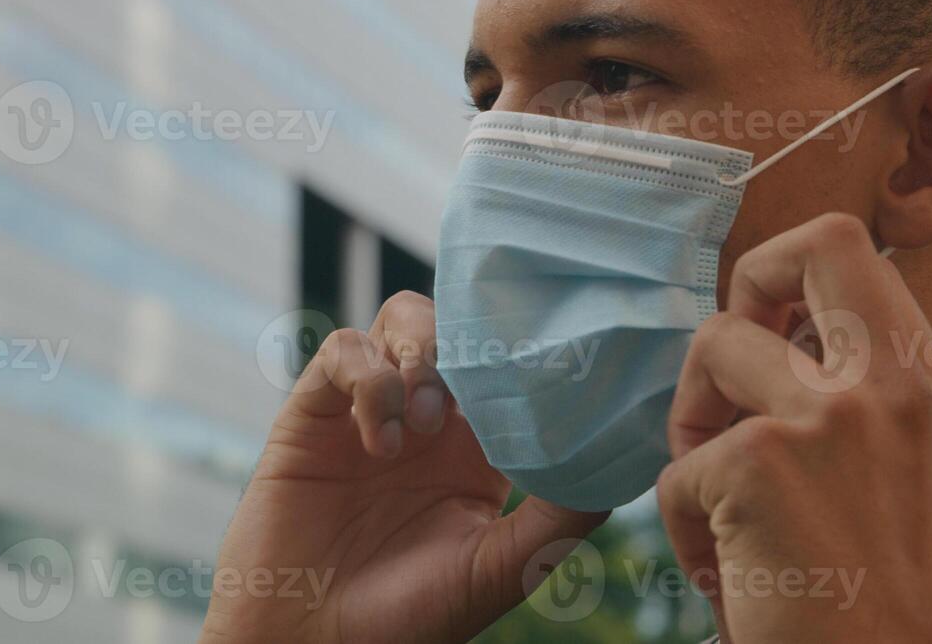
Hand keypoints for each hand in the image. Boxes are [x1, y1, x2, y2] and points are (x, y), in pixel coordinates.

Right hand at [200, 291, 606, 643]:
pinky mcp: (314, 410)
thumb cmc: (411, 616)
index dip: (525, 351)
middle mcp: (427, 417)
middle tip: (469, 399)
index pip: (507, 364)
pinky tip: (380, 440)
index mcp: (478, 446)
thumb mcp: (503, 568)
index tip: (544, 360)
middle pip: (458, 325)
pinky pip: (342, 350)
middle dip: (471, 343)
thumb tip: (617, 465)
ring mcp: (369, 408)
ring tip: (422, 421)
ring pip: (404, 319)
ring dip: (421, 354)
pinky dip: (369, 379)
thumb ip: (559, 516)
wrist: (316, 643)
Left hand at [658, 214, 931, 642]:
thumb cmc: (879, 596)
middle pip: (808, 246)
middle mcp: (896, 387)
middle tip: (731, 367)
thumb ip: (862, 393)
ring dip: (694, 427)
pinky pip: (678, 467)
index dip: (788, 275)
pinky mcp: (760, 464)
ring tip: (719, 506)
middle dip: (744, 288)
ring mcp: (830, 418)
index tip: (768, 335)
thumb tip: (771, 325)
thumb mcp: (908, 472)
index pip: (855, 253)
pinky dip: (685, 525)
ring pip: (713, 346)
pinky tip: (731, 577)